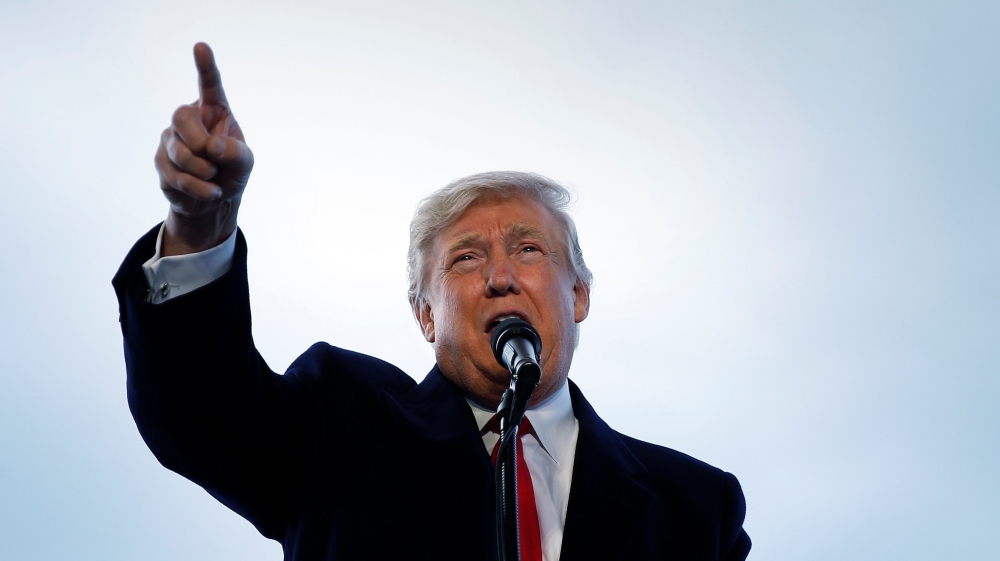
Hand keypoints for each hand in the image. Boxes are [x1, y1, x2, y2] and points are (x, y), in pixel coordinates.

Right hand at [155, 42, 253, 255]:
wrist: (214, 201)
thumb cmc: (232, 172)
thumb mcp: (245, 163)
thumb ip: (236, 152)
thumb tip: (213, 146)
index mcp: (214, 111)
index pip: (209, 85)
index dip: (205, 67)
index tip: (201, 47)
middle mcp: (190, 119)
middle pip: (181, 116)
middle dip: (199, 143)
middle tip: (213, 159)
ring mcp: (171, 139)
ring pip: (179, 151)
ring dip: (204, 171)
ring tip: (214, 178)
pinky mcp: (160, 161)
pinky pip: (176, 175)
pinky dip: (198, 188)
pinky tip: (209, 191)